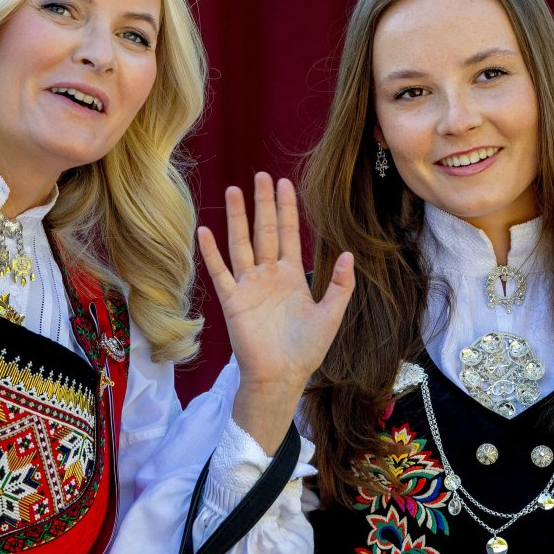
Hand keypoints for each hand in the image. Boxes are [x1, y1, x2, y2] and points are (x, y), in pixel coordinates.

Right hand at [198, 173, 354, 452]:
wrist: (282, 377)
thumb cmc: (306, 350)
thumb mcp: (331, 315)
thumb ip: (340, 286)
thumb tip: (349, 254)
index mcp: (291, 276)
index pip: (288, 234)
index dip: (286, 209)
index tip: (284, 183)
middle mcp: (268, 275)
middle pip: (264, 231)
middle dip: (263, 203)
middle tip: (260, 175)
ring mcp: (248, 286)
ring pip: (241, 244)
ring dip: (237, 218)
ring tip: (233, 191)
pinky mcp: (233, 301)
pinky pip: (220, 272)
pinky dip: (211, 252)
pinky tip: (204, 231)